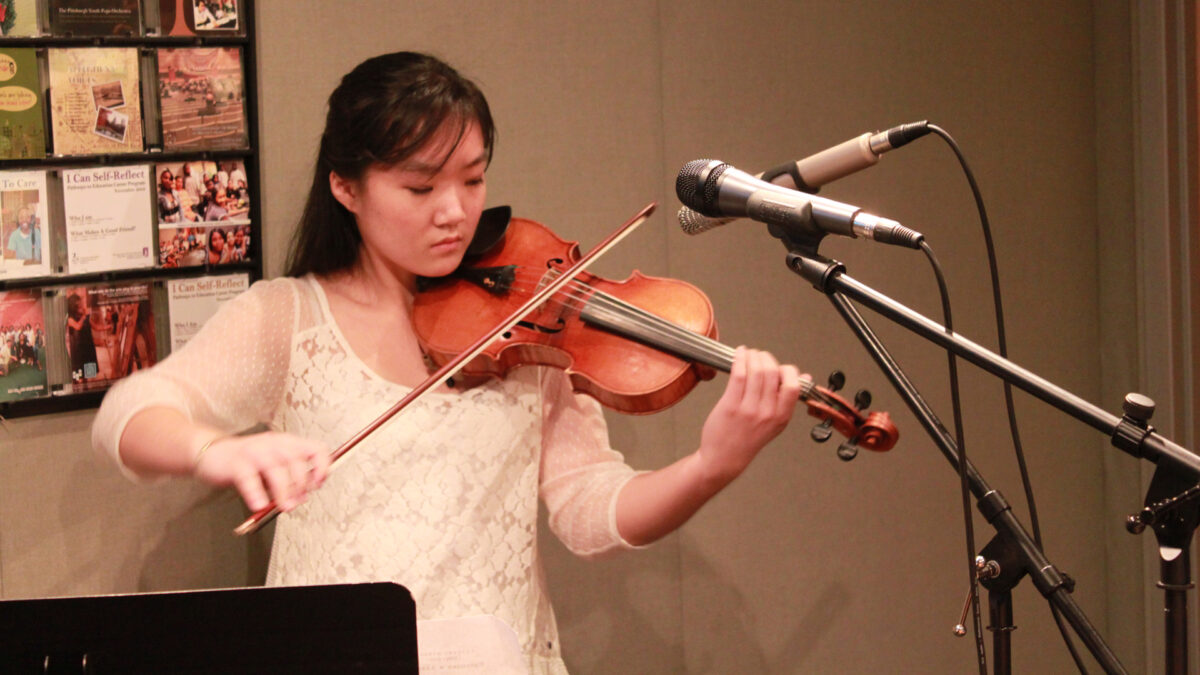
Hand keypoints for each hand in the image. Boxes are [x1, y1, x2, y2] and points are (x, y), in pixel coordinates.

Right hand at [192, 431, 330, 511]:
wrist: (211, 453)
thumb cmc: (247, 462)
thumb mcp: (274, 467)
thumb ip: (290, 478)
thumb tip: (304, 496)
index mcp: (288, 443)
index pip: (316, 449)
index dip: (322, 467)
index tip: (318, 485)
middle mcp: (274, 443)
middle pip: (297, 461)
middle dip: (301, 485)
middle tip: (297, 502)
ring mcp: (255, 451)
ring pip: (276, 470)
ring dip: (284, 491)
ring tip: (285, 507)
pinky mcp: (236, 463)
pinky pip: (249, 478)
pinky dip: (256, 493)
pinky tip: (259, 505)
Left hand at [696, 347, 805, 484]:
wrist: (724, 458)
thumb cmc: (747, 440)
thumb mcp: (775, 423)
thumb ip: (788, 400)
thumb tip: (805, 377)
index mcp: (782, 417)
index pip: (793, 385)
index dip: (787, 370)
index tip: (779, 366)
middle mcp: (767, 413)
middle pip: (772, 373)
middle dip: (766, 358)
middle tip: (759, 356)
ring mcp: (749, 409)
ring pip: (756, 371)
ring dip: (752, 356)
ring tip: (748, 354)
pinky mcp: (730, 405)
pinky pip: (738, 375)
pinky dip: (739, 360)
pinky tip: (738, 356)